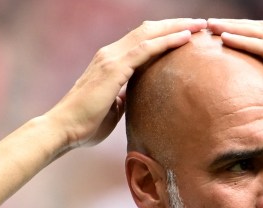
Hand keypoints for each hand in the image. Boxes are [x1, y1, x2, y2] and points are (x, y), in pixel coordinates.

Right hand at [45, 18, 206, 148]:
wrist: (63, 129)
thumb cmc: (85, 125)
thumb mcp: (111, 109)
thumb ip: (123, 99)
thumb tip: (132, 99)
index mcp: (109, 62)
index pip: (141, 40)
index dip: (163, 34)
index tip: (187, 33)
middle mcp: (110, 54)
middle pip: (148, 30)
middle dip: (175, 24)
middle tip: (199, 23)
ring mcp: (111, 58)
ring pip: (149, 34)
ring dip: (176, 27)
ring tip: (199, 25)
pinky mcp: (114, 69)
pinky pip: (146, 49)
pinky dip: (167, 41)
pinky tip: (186, 38)